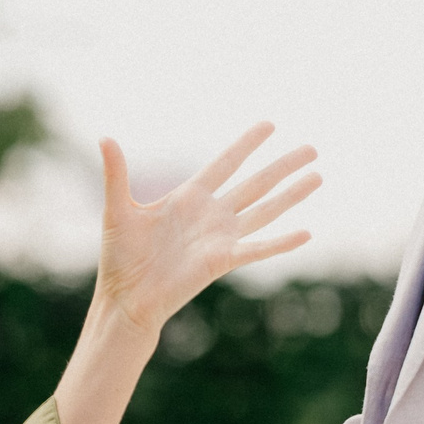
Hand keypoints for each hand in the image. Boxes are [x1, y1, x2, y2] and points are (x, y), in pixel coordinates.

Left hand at [95, 126, 319, 336]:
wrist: (125, 298)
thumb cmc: (119, 257)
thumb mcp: (118, 209)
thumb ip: (117, 174)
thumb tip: (105, 138)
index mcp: (189, 198)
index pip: (225, 163)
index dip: (247, 144)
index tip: (269, 125)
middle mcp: (211, 215)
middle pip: (255, 183)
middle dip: (283, 166)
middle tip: (312, 148)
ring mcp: (220, 238)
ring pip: (264, 210)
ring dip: (291, 195)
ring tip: (318, 176)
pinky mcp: (222, 261)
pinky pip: (257, 249)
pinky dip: (281, 242)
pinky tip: (306, 232)